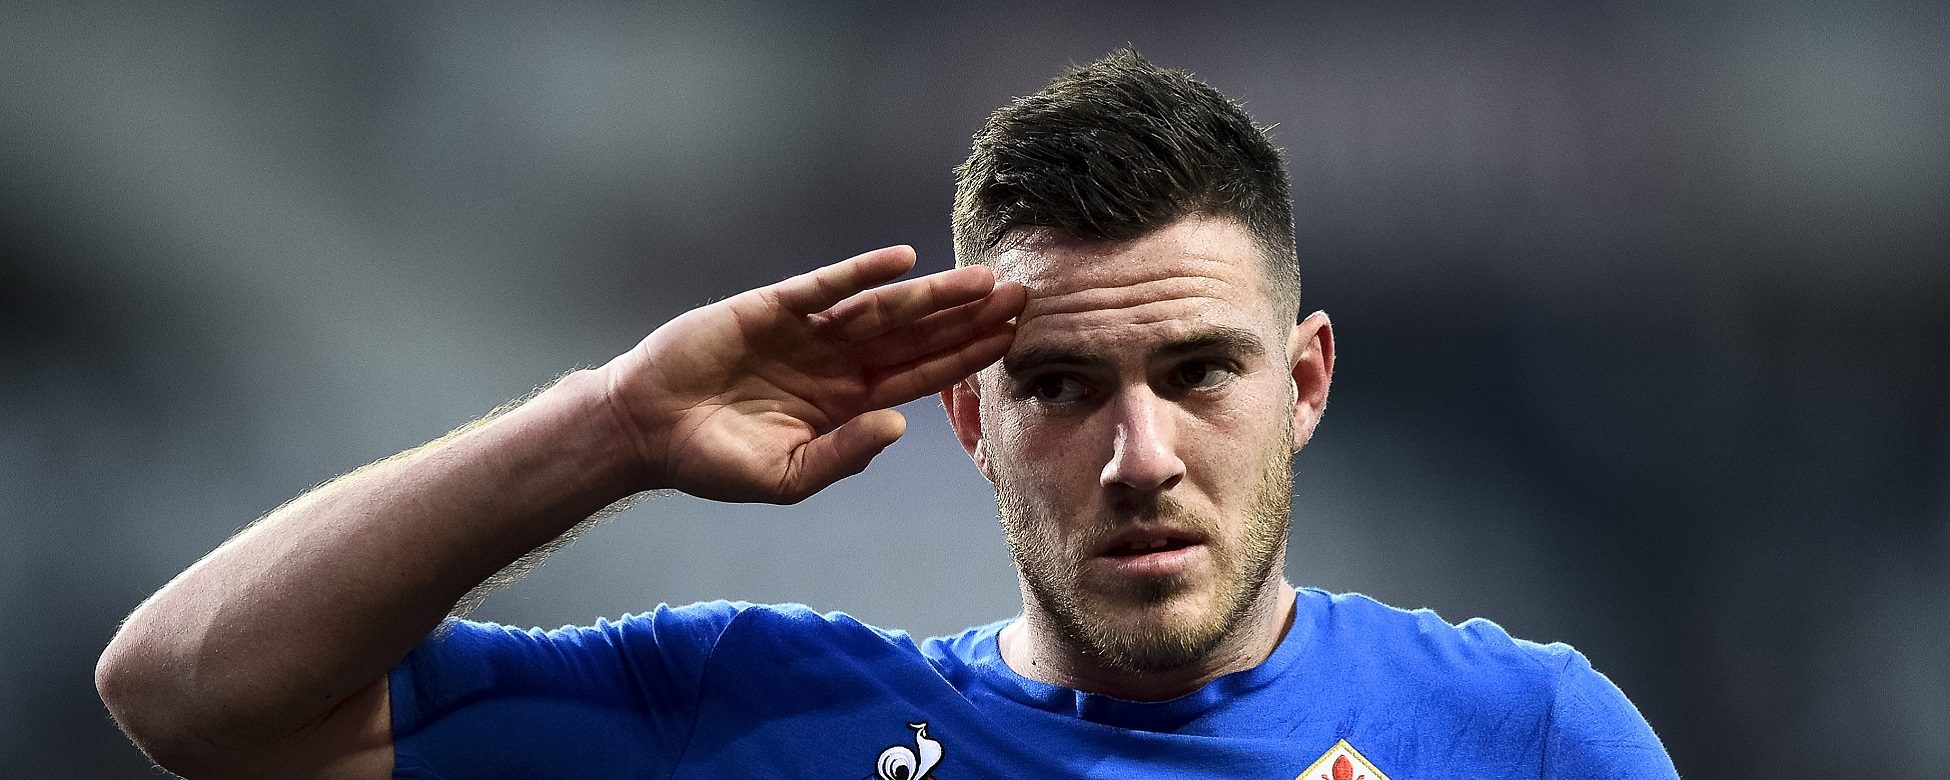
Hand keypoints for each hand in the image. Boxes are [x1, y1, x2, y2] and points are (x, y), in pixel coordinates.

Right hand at [599, 245, 1024, 502]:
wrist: (646, 430)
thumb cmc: (713, 460)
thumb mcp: (784, 477)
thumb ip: (842, 455)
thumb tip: (896, 426)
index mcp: (848, 402)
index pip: (923, 376)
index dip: (968, 357)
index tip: (1016, 340)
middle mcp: (838, 362)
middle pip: (918, 336)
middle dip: (969, 317)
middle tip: (1025, 296)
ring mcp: (808, 332)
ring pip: (882, 309)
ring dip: (932, 295)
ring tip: (981, 281)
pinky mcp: (772, 308)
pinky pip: (825, 287)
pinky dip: (861, 273)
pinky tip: (902, 260)